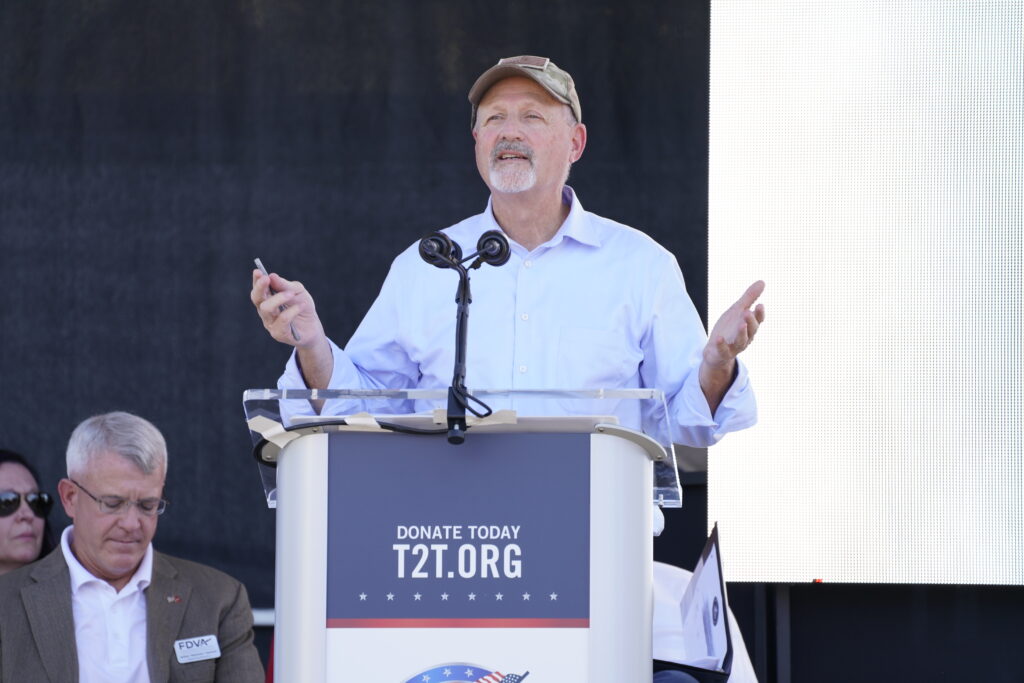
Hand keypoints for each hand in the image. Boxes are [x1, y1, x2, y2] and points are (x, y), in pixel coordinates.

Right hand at [250, 269, 325, 348]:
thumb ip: (285, 285)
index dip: (257, 280)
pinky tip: (302, 305)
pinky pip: (282, 320)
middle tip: (267, 279)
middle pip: (257, 299)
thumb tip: (272, 276)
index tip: (258, 271)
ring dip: (279, 298)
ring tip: (292, 294)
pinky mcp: (278, 333)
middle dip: (260, 287)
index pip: (258, 289)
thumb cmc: (302, 306)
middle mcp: (265, 311)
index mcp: (267, 299)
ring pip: (266, 308)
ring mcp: (270, 323)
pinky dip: (292, 311)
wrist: (313, 327)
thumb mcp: (298, 291)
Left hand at [700, 280, 764, 413]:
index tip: (760, 305)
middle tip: (748, 312)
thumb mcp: (737, 310)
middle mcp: (745, 337)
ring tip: (741, 324)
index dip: (759, 314)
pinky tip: (719, 338)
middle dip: (751, 322)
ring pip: (741, 341)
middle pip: (751, 331)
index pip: (758, 320)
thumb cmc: (729, 329)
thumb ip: (749, 297)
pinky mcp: (723, 353)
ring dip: (742, 333)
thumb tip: (762, 282)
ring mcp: (734, 346)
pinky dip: (722, 345)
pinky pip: (724, 350)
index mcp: (749, 327)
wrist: (715, 350)